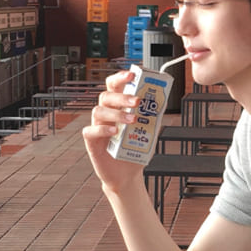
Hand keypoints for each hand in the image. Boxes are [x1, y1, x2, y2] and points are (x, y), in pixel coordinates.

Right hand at [82, 69, 145, 192]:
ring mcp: (97, 127)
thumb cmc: (134, 150)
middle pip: (106, 96)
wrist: (127, 175)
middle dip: (122, 96)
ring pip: (98, 111)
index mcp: (117, 108)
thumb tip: (160, 106)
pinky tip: (115, 133)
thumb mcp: (148, 133)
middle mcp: (106, 114)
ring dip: (116, 113)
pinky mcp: (92, 142)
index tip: (132, 75)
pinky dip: (103, 130)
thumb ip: (152, 120)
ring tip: (132, 120)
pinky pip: (91, 131)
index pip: (114, 87)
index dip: (120, 78)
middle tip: (137, 101)